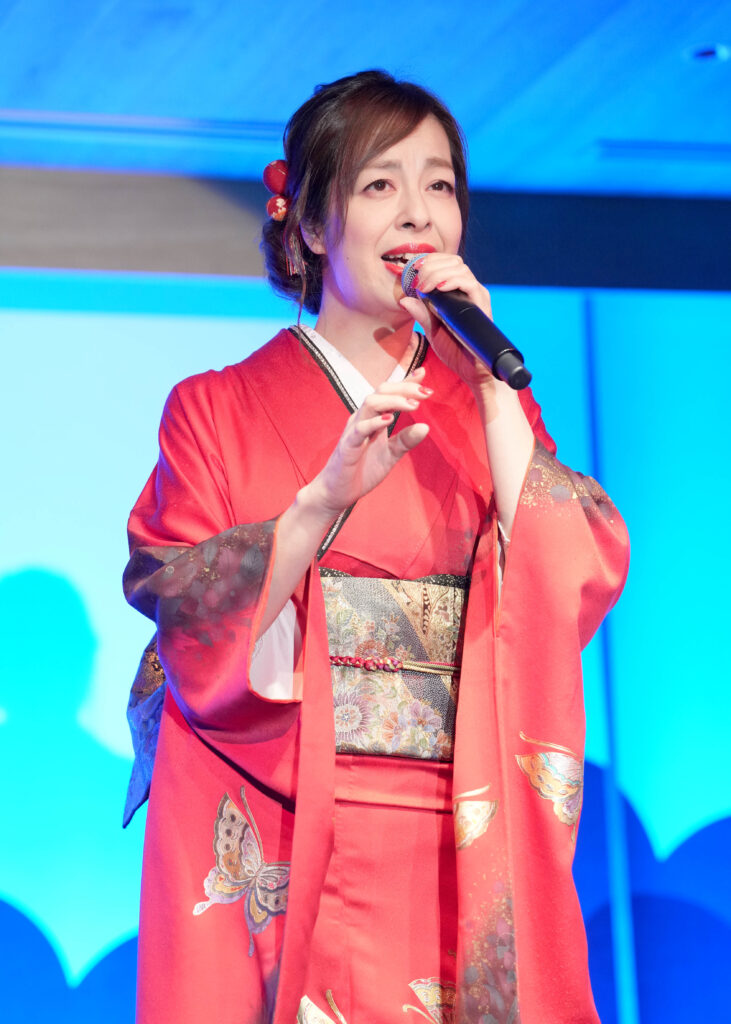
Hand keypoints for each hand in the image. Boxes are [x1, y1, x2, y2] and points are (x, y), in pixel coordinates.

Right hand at [306, 367, 430, 518]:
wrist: (338, 492)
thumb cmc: (361, 470)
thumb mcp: (390, 455)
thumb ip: (406, 439)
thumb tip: (426, 426)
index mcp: (373, 418)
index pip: (389, 393)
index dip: (406, 382)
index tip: (424, 375)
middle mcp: (362, 418)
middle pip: (381, 392)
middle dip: (404, 388)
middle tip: (427, 394)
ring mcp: (353, 430)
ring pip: (370, 404)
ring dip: (393, 401)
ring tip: (413, 405)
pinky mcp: (347, 446)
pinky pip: (359, 429)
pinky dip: (374, 422)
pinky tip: (389, 420)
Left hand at [398, 253, 495, 396]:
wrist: (471, 371)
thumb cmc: (455, 351)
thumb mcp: (432, 331)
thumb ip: (421, 314)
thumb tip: (404, 299)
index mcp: (457, 292)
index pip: (446, 263)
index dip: (429, 261)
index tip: (413, 271)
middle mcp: (469, 290)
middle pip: (453, 261)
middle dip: (431, 265)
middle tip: (417, 281)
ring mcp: (476, 296)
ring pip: (460, 268)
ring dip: (438, 273)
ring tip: (424, 287)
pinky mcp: (482, 304)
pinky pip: (469, 283)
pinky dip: (451, 281)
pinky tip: (437, 288)